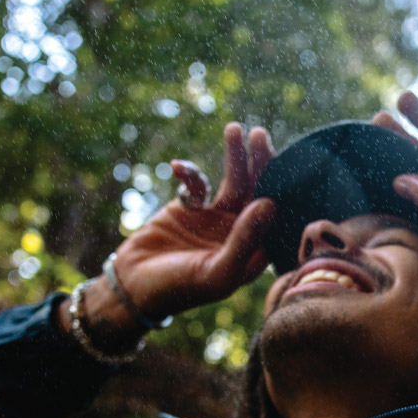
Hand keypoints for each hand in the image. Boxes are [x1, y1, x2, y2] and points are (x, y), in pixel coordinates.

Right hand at [61, 123, 276, 346]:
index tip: (284, 164)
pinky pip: (199, 183)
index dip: (282, 190)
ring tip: (235, 128)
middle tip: (260, 135)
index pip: (276, 217)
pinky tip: (177, 168)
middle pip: (258, 192)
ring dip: (234, 156)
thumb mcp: (216, 271)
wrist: (133, 286)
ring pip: (234, 181)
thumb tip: (269, 204)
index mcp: (254, 253)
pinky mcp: (192, 208)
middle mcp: (241, 234)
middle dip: (261, 164)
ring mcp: (217, 219)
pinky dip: (190, 172)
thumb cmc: (179, 289)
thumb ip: (244, 241)